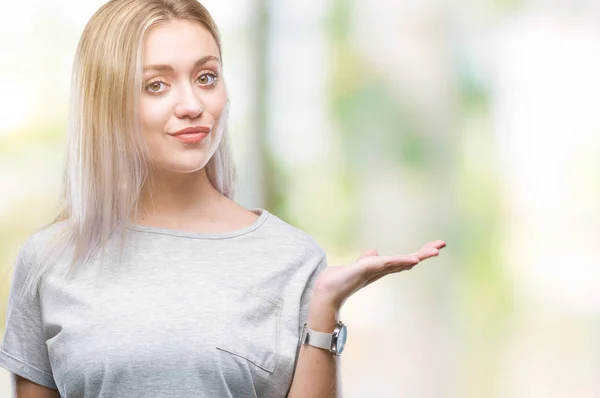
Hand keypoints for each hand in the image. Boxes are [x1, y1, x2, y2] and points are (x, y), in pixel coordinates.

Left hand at [311, 240, 445, 309]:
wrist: (326, 291)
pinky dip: (400, 261)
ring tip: (434, 251)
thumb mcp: (357, 265)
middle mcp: (382, 269)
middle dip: (425, 252)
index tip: (436, 246)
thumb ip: (367, 259)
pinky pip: (387, 263)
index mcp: (381, 268)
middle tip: (442, 245)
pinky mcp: (367, 269)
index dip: (419, 252)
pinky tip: (413, 259)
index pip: (404, 258)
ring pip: (401, 261)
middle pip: (408, 259)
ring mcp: (376, 270)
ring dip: (418, 255)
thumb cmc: (340, 280)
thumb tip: (374, 251)